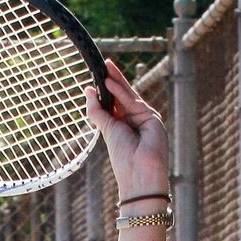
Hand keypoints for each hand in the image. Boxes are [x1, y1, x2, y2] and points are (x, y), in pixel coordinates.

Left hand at [83, 59, 170, 209]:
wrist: (139, 175)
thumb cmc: (123, 158)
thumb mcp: (107, 131)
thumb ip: (97, 112)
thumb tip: (88, 92)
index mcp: (122, 126)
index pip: (114, 104)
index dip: (106, 91)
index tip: (96, 79)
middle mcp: (134, 121)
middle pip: (123, 97)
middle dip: (113, 81)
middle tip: (104, 65)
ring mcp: (144, 118)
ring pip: (128, 96)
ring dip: (116, 82)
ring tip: (105, 69)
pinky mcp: (152, 118)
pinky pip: (134, 101)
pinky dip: (121, 92)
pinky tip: (110, 83)